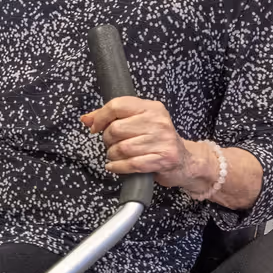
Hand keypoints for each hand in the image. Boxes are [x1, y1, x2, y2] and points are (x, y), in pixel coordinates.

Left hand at [80, 95, 204, 188]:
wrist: (185, 161)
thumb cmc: (158, 141)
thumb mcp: (140, 122)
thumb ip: (113, 118)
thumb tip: (87, 119)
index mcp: (151, 108)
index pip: (117, 105)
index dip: (100, 117)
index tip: (96, 127)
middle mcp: (158, 122)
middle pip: (116, 129)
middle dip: (108, 140)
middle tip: (112, 144)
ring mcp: (162, 141)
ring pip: (121, 148)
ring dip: (112, 155)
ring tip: (117, 156)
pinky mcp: (162, 160)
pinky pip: (130, 164)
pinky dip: (118, 167)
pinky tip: (115, 166)